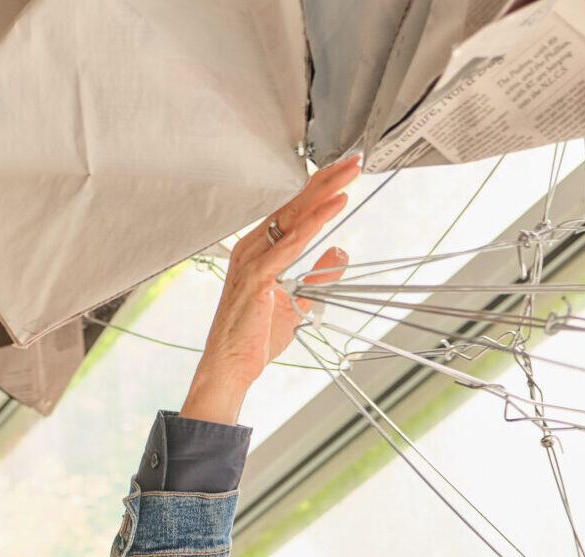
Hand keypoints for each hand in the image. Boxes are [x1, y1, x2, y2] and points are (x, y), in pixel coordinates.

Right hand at [182, 156, 360, 424]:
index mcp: (259, 250)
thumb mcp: (297, 301)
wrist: (230, 366)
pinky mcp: (257, 277)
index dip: (319, 188)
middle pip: (294, 205)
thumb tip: (340, 252)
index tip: (344, 172)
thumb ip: (318, 275)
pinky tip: (333, 207)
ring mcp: (252, 260)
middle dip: (326, 180)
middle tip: (353, 161)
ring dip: (323, 193)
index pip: (293, 210)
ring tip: (349, 175)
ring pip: (293, 217)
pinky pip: (289, 244)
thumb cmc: (253, 336)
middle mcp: (252, 248)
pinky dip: (313, 223)